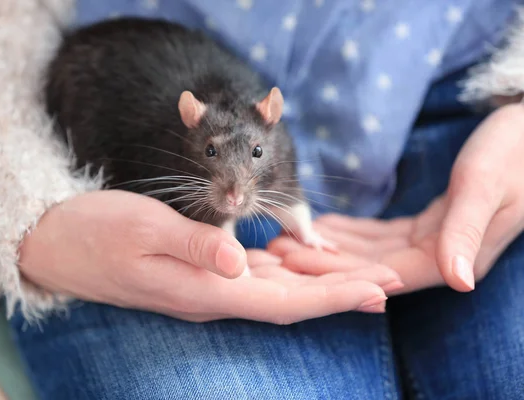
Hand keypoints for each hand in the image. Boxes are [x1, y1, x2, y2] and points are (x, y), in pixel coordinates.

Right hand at [18, 190, 400, 323]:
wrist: (56, 244)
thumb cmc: (95, 234)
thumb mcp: (142, 231)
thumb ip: (194, 246)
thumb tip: (240, 263)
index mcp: (204, 290)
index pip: (284, 301)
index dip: (334, 297)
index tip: (379, 290)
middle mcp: (211, 294)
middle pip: (289, 299)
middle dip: (340, 291)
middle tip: (390, 281)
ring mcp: (204, 286)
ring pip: (275, 289)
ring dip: (318, 283)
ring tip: (358, 272)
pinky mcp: (197, 272)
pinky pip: (253, 277)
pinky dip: (285, 270)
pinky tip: (301, 259)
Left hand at [269, 104, 523, 293]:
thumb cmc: (517, 150)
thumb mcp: (487, 185)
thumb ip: (467, 230)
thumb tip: (458, 281)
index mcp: (458, 256)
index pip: (385, 274)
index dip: (339, 272)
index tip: (295, 263)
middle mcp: (445, 256)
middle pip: (372, 267)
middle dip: (324, 261)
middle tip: (278, 251)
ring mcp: (438, 240)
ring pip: (374, 252)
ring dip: (333, 247)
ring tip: (291, 238)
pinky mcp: (433, 223)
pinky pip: (384, 235)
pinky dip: (354, 232)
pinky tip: (326, 228)